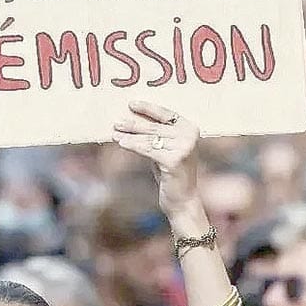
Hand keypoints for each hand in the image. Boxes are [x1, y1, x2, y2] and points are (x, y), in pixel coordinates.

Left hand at [112, 101, 203, 223]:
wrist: (183, 201)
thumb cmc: (171, 175)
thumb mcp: (165, 150)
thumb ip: (156, 136)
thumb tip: (132, 120)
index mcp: (191, 129)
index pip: (167, 114)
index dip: (148, 108)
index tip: (132, 104)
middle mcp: (190, 136)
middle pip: (155, 126)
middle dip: (134, 124)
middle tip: (117, 122)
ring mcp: (184, 148)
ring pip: (150, 138)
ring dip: (130, 134)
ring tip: (115, 132)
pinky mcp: (174, 160)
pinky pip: (148, 149)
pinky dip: (134, 145)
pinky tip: (122, 143)